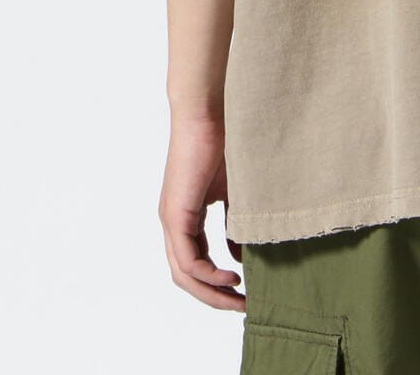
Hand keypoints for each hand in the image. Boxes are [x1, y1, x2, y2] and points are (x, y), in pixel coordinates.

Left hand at [159, 114, 245, 309]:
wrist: (210, 112)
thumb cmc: (225, 141)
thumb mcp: (235, 192)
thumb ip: (235, 223)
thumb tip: (240, 256)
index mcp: (186, 216)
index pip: (197, 263)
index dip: (219, 283)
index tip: (247, 291)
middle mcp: (174, 222)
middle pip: (187, 277)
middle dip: (216, 297)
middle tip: (243, 307)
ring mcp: (172, 219)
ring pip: (184, 274)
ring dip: (211, 293)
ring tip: (239, 299)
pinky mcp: (175, 214)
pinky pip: (187, 260)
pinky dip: (208, 274)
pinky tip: (231, 276)